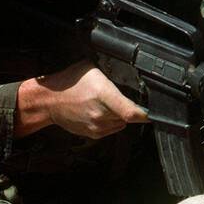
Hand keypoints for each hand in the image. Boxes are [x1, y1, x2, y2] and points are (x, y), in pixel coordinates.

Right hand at [18, 60, 148, 139]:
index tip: (155, 113)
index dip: (147, 114)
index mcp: (104, 95)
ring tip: (105, 104)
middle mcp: (101, 114)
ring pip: (122, 123)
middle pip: (129, 116)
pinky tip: (100, 111)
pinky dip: (111, 121)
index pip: (132, 112)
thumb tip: (134, 76)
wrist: (48, 101)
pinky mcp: (93, 134)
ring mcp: (97, 126)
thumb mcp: (93, 69)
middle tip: (120, 98)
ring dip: (120, 115)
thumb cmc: (69, 82)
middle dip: (130, 108)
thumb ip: (114, 75)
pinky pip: (112, 129)